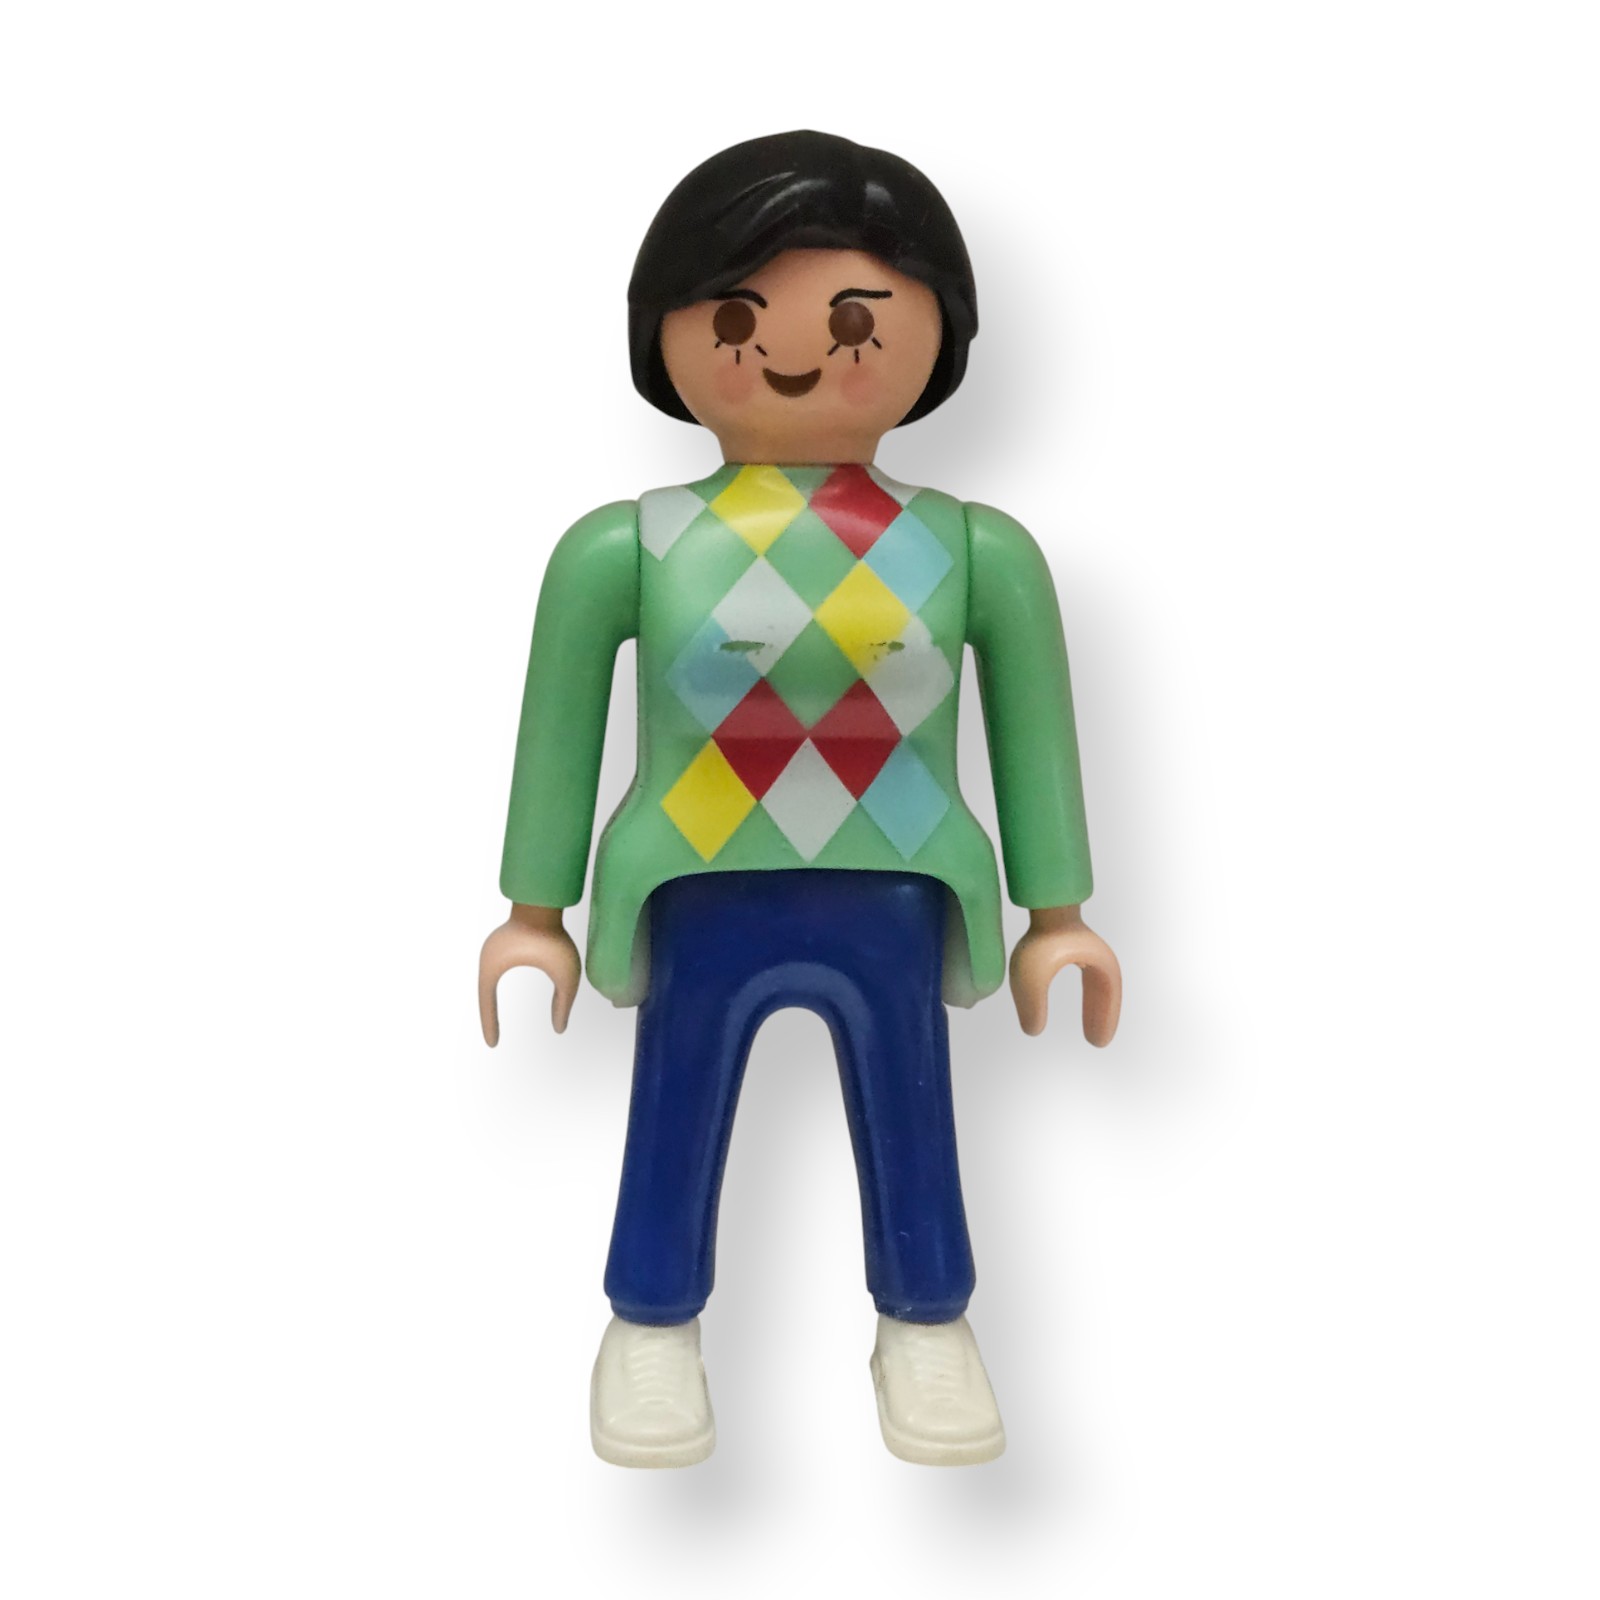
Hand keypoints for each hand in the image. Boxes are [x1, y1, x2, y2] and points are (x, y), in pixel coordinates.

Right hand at [478, 904, 580, 1044]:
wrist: (544, 900)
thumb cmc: (554, 937)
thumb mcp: (565, 974)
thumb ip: (563, 1002)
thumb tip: (560, 1029)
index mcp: (493, 968)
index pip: (486, 1004)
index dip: (489, 1025)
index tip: (493, 1044)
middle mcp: (488, 959)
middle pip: (483, 995)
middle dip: (488, 1017)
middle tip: (492, 1040)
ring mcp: (494, 948)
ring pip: (488, 982)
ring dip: (491, 1001)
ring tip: (494, 1022)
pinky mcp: (503, 941)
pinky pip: (497, 969)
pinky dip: (499, 985)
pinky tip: (504, 992)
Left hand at [1008, 906, 1121, 1045]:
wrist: (1039, 903)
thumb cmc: (1040, 938)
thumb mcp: (1032, 979)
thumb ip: (1032, 1006)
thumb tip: (1033, 1030)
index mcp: (1099, 965)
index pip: (1107, 998)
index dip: (1105, 1020)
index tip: (1098, 1042)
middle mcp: (1096, 956)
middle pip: (1105, 993)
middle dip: (1102, 1017)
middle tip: (1096, 1042)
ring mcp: (1085, 949)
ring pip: (1096, 986)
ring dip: (1094, 1007)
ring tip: (1090, 1032)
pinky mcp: (1071, 945)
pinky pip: (1086, 977)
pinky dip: (1086, 996)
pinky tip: (1075, 1004)